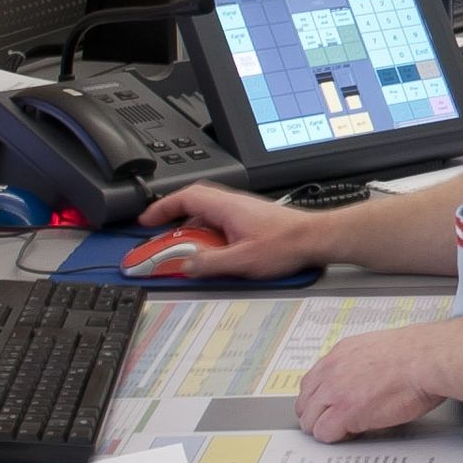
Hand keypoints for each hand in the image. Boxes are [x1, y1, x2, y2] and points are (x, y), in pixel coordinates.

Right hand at [134, 180, 335, 277]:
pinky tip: (209, 247)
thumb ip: (210, 263)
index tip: (147, 220)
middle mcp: (234, 204)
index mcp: (226, 207)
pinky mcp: (251, 218)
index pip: (185, 198)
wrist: (316, 239)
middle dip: (171, 214)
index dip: (162, 207)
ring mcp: (243, 210)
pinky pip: (220, 219)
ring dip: (190, 224)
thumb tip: (185, 265)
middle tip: (158, 230)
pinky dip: (206, 230)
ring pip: (207, 210)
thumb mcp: (242, 260)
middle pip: (193, 200)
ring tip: (181, 244)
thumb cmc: (287, 245)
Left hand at [294, 325, 448, 441]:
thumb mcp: (379, 350)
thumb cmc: (417, 355)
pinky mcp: (344, 412)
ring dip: (324, 428)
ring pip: (310, 420)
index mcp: (341, 353)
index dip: (320, 399)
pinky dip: (336, 437)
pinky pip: (325, 433)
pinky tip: (353, 434)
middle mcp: (332, 370)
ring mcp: (335, 392)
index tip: (328, 407)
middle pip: (305, 402)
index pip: (312, 381)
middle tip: (332, 424)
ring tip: (343, 431)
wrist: (427, 359)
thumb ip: (362, 363)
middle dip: (317, 415)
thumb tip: (363, 378)